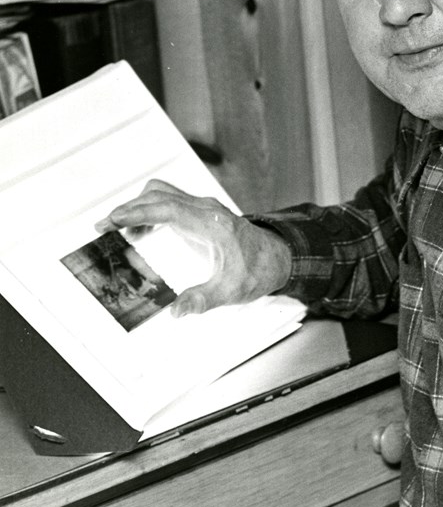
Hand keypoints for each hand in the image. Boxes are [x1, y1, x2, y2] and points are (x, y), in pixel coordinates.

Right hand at [95, 179, 290, 316]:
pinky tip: (139, 232)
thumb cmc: (256, 272)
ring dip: (137, 207)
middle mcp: (206, 209)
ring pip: (162, 194)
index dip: (137, 212)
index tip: (112, 219)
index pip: (169, 208)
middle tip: (102, 227)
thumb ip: (203, 300)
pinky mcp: (199, 211)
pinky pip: (168, 202)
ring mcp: (203, 207)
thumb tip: (175, 312)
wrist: (276, 256)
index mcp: (213, 224)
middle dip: (128, 209)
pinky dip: (148, 211)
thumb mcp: (232, 291)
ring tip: (117, 231)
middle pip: (159, 196)